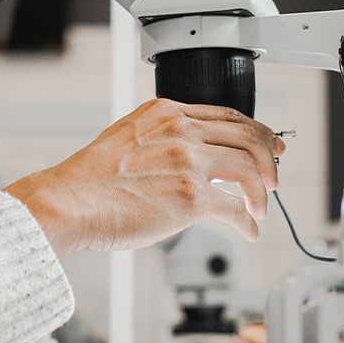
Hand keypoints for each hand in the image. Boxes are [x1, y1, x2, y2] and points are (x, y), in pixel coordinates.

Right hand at [4, 99, 284, 255]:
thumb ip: (165, 140)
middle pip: (247, 136)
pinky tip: (248, 230)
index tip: (266, 143)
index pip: (227, 115)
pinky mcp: (191, 197)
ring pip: (249, 169)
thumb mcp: (129, 138)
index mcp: (166, 112)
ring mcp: (188, 162)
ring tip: (261, 208)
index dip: (254, 130)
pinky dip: (247, 221)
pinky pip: (234, 208)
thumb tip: (196, 159)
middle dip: (269, 156)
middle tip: (276, 175)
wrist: (67, 202)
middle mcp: (181, 131)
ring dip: (262, 192)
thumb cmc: (89, 180)